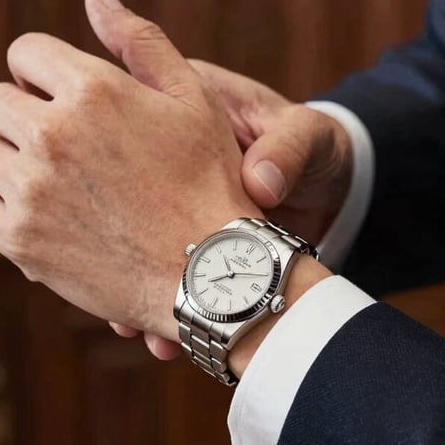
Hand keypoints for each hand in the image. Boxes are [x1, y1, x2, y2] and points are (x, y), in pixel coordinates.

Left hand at [0, 0, 262, 344]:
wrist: (210, 273)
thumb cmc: (209, 183)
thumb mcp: (193, 99)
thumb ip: (140, 40)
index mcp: (92, 89)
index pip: (24, 53)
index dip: (40, 72)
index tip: (56, 94)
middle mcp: (52, 134)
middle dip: (23, 117)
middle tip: (61, 146)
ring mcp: (31, 189)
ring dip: (10, 164)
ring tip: (55, 184)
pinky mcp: (20, 239)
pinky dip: (6, 212)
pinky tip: (47, 219)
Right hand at [111, 52, 354, 358]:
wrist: (332, 185)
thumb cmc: (314, 145)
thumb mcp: (307, 134)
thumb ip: (287, 148)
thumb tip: (260, 183)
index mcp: (184, 110)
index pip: (133, 125)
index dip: (116, 163)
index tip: (115, 208)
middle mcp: (164, 159)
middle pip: (124, 199)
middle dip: (119, 244)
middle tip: (112, 284)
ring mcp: (171, 207)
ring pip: (140, 245)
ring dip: (135, 285)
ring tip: (131, 327)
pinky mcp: (188, 244)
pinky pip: (165, 273)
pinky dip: (162, 302)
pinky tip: (157, 335)